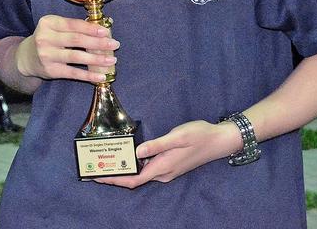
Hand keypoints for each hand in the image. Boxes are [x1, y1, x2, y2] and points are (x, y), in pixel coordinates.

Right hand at [15, 15, 117, 84]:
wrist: (27, 58)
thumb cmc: (47, 39)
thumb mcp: (54, 28)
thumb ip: (72, 27)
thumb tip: (101, 30)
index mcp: (48, 23)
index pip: (73, 24)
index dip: (91, 28)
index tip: (106, 31)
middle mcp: (45, 38)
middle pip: (76, 40)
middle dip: (98, 42)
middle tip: (114, 44)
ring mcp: (47, 55)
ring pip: (77, 57)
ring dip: (97, 58)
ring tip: (112, 59)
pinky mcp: (51, 71)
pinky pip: (73, 73)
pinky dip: (89, 75)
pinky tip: (101, 76)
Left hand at [96, 120, 240, 188]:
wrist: (219, 140)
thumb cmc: (199, 135)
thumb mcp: (177, 136)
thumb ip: (157, 145)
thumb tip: (136, 153)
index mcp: (162, 167)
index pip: (133, 180)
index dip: (114, 180)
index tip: (98, 177)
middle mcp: (163, 173)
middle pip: (134, 179)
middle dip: (115, 174)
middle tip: (96, 166)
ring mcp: (167, 170)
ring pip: (141, 174)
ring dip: (124, 169)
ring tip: (107, 160)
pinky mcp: (170, 164)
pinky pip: (148, 168)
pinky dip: (134, 164)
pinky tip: (128, 155)